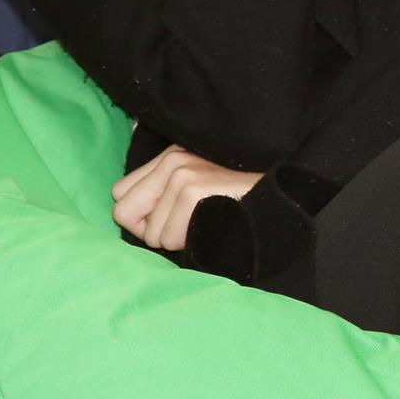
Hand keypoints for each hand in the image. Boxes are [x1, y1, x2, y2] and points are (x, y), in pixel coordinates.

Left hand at [111, 143, 263, 251]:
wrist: (280, 197)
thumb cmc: (235, 201)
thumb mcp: (196, 186)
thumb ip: (163, 195)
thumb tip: (128, 218)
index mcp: (169, 157)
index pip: (119, 194)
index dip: (140, 217)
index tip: (166, 221)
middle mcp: (172, 159)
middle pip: (123, 212)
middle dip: (149, 231)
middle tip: (180, 228)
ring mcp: (183, 172)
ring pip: (150, 232)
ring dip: (175, 239)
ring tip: (203, 223)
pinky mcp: (194, 189)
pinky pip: (169, 237)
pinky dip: (187, 242)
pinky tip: (209, 226)